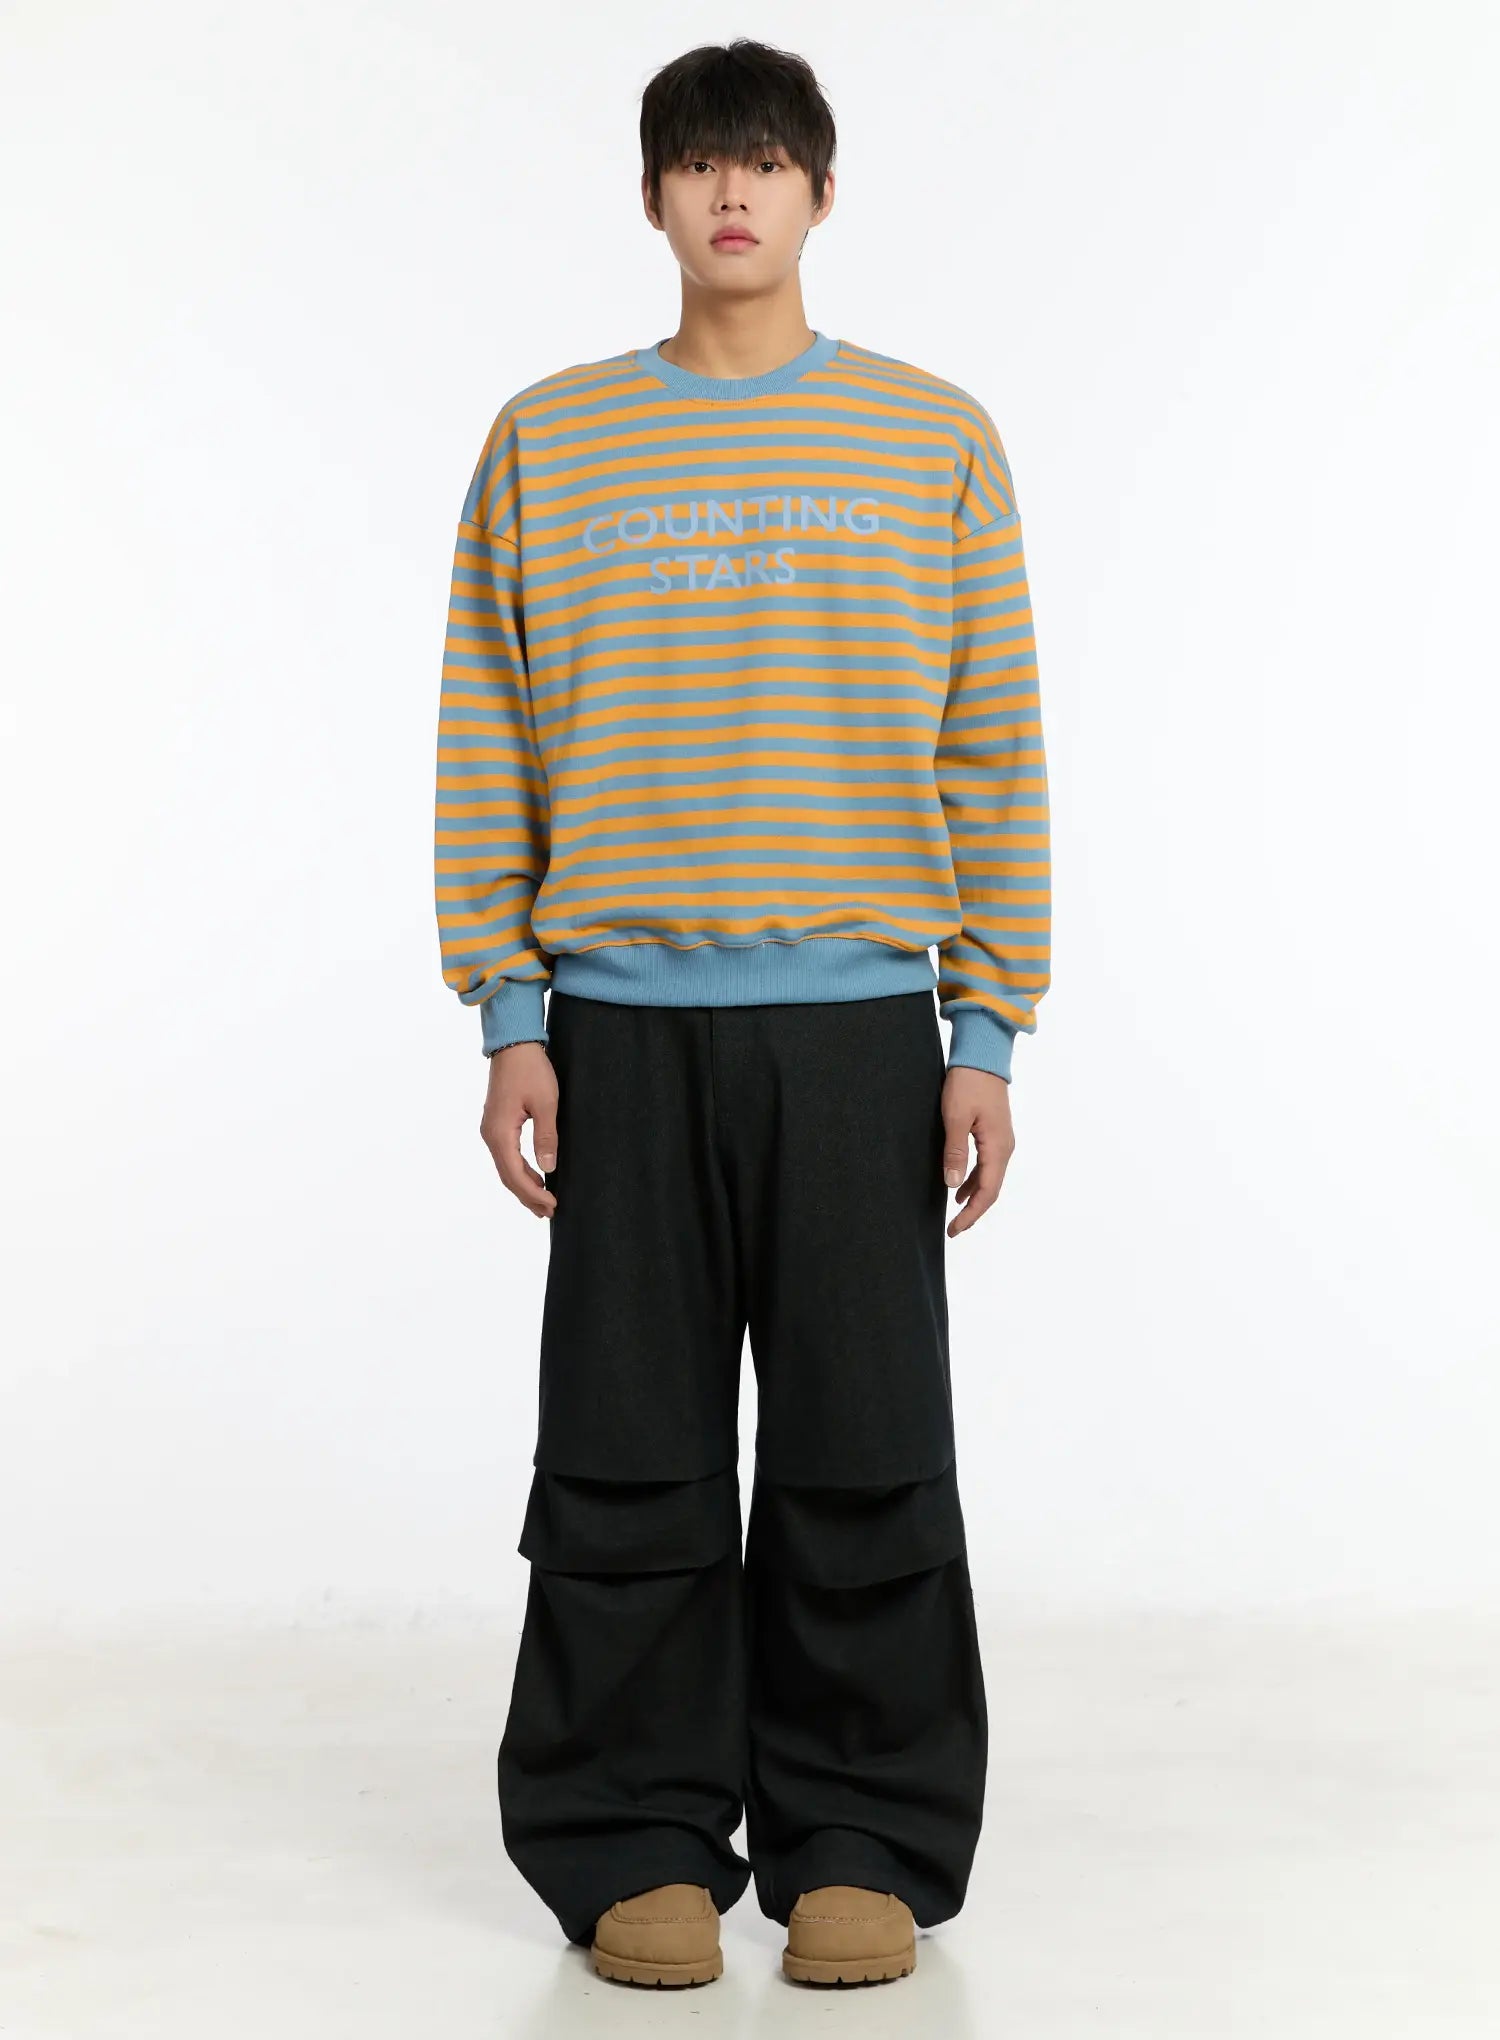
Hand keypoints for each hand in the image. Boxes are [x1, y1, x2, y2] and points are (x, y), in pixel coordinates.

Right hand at [480, 1041, 557, 1217]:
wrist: (514, 1044)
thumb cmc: (530, 1069)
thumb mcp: (546, 1103)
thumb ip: (546, 1137)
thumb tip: (548, 1169)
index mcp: (500, 1133)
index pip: (515, 1174)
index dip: (533, 1194)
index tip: (552, 1205)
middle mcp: (490, 1135)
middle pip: (508, 1176)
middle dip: (528, 1196)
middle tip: (550, 1211)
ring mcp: (491, 1129)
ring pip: (506, 1167)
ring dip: (524, 1185)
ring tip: (543, 1201)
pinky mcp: (497, 1123)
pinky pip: (507, 1155)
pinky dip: (520, 1170)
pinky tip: (535, 1176)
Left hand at [940, 1066, 1014, 1235]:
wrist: (983, 1055)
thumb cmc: (968, 1083)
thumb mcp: (955, 1118)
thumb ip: (955, 1152)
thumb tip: (953, 1185)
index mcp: (997, 1147)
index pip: (987, 1192)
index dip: (971, 1214)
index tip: (955, 1229)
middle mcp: (1005, 1148)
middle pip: (992, 1189)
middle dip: (973, 1211)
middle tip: (954, 1228)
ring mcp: (1002, 1140)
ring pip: (990, 1177)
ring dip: (974, 1195)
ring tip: (955, 1211)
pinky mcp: (995, 1133)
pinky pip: (988, 1164)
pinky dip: (975, 1179)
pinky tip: (960, 1185)